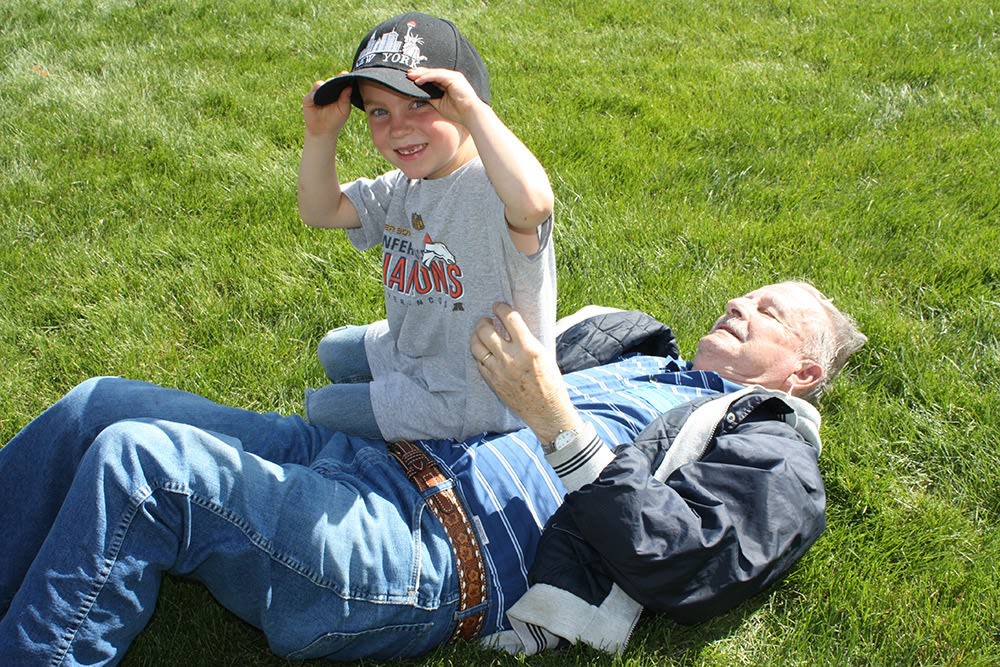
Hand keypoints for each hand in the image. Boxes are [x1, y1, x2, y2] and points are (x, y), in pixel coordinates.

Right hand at [302, 78, 351, 136]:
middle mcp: (327, 90)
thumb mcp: (344, 110)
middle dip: (333, 80)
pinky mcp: (308, 98)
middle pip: (330, 80)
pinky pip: (311, 93)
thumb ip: (346, 99)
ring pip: (319, 84)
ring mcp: (317, 93)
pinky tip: (317, 96)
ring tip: (327, 87)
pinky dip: (314, 94)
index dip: (342, 77)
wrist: (322, 131)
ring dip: (323, 85)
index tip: (346, 74)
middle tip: (337, 80)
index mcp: (337, 91)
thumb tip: (349, 86)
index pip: (340, 81)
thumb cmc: (335, 120)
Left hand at [407, 67, 482, 123]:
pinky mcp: (454, 78)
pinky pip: (438, 75)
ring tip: (410, 76)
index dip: (421, 77)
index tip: (410, 79)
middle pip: (432, 73)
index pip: (432, 78)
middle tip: (407, 74)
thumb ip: (430, 97)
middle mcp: (451, 77)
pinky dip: (427, 77)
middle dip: (419, 73)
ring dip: (421, 74)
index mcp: (448, 83)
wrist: (470, 115)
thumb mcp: (439, 104)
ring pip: (433, 72)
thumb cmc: (458, 112)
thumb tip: (418, 95)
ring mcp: (453, 76)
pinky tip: (419, 80)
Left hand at [471, 304, 583, 444]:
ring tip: (481, 333)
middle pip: (486, 330)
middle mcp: (511, 358)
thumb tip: (515, 325)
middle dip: (484, 321)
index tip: (498, 306)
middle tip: (486, 320)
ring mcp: (499, 371)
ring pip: (477, 346)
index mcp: (529, 348)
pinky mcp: (493, 382)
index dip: (501, 308)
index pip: (510, 318)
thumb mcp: (545, 355)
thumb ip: (528, 340)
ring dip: (477, 336)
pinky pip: (479, 362)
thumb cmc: (551, 383)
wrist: (547, 411)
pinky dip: (479, 354)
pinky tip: (484, 352)